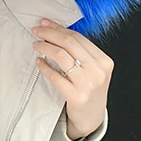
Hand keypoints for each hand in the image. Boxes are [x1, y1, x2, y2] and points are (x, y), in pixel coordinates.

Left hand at [31, 18, 112, 139]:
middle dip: (50, 34)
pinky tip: (39, 62)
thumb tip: (55, 30)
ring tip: (36, 45)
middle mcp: (97, 71)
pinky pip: (55, 76)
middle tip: (37, 31)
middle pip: (69, 43)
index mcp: (103, 60)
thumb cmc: (89, 89)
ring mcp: (88, 84)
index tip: (45, 23)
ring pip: (61, 56)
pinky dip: (44, 67)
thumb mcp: (92, 69)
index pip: (78, 37)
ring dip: (45, 47)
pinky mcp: (76, 96)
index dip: (59, 28)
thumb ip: (80, 52)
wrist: (92, 116)